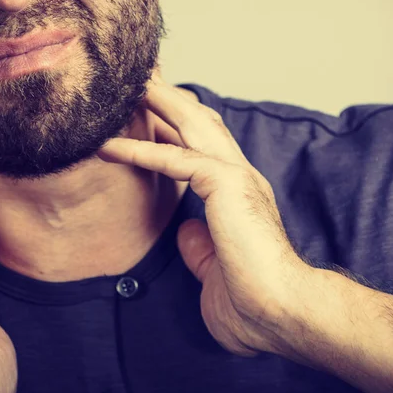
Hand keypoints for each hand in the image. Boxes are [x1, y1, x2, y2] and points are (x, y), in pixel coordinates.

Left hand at [98, 77, 311, 357]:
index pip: (205, 146)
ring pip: (192, 123)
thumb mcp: (214, 269)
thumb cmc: (252, 302)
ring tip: (128, 86)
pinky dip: (141, 150)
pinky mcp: (227, 185)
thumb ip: (200, 246)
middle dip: (168, 97)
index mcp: (238, 194)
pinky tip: (109, 145)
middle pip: (200, 121)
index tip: (149, 113)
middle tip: (139, 78)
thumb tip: (185, 231)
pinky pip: (175, 159)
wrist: (283, 314)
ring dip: (158, 102)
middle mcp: (239, 176)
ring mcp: (236, 176)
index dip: (176, 126)